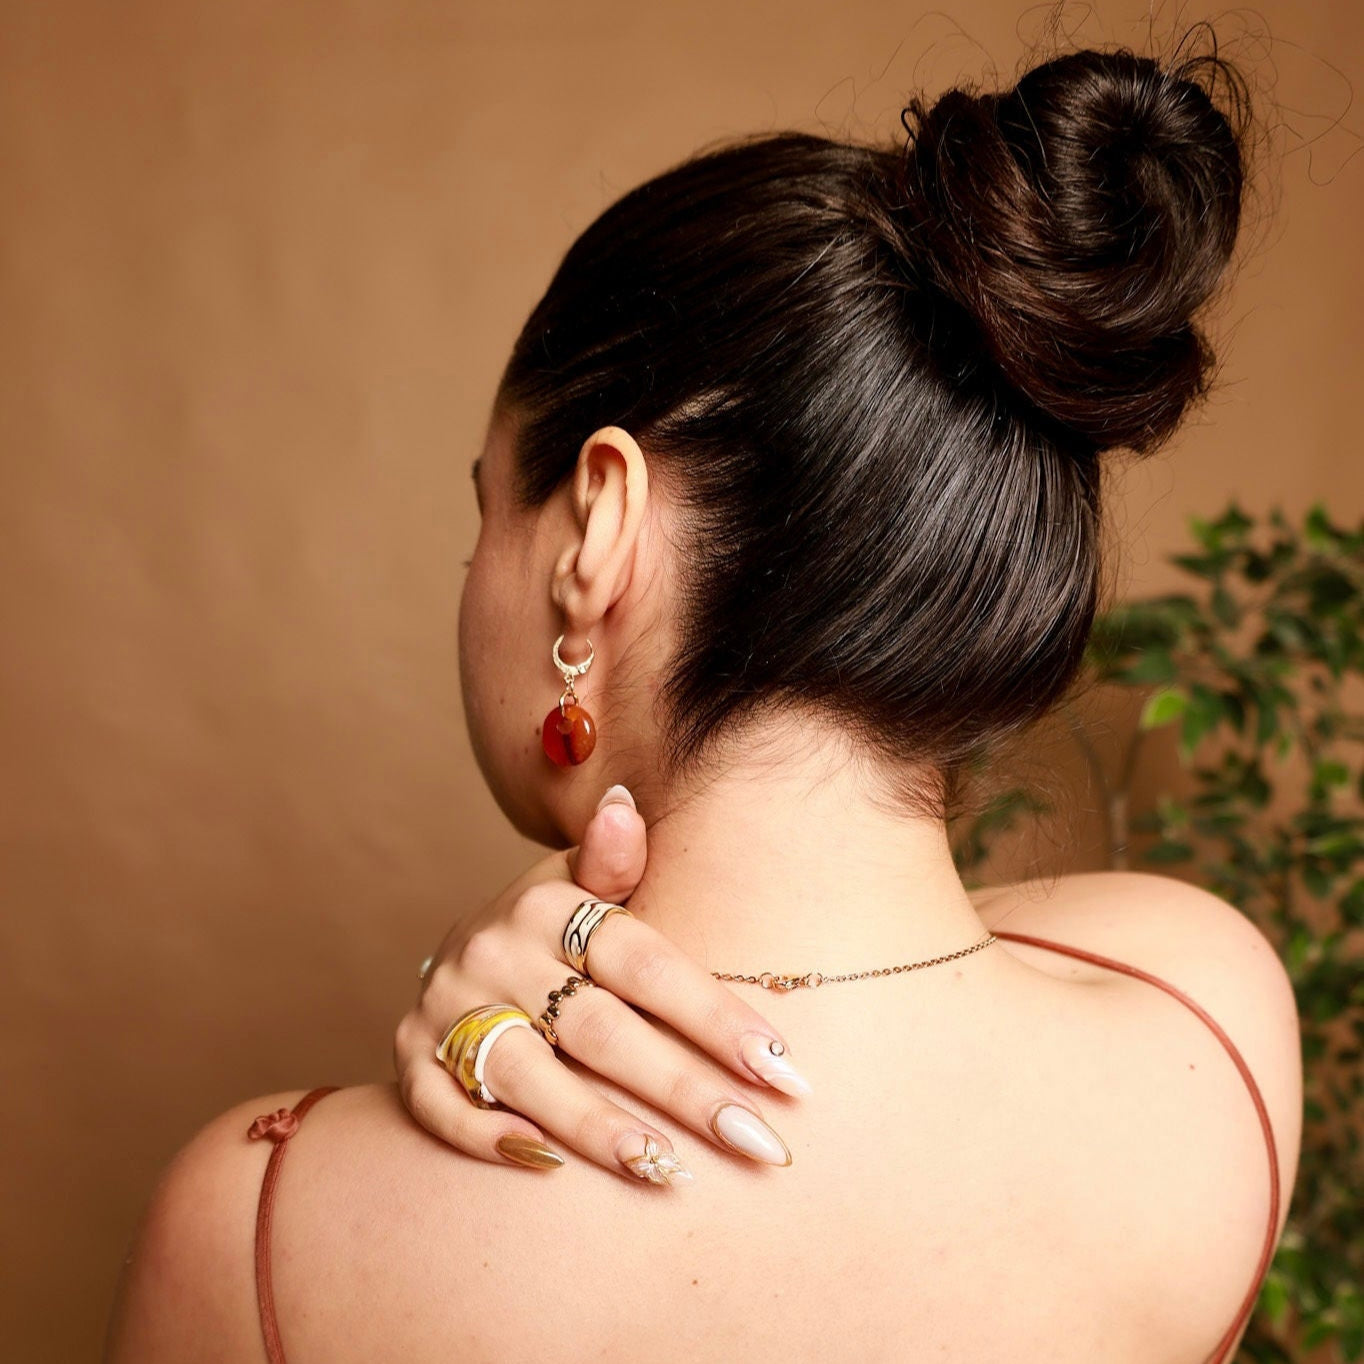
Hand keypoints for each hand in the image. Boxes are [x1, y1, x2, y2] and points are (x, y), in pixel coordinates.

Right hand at [394, 785, 809, 1182]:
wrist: (458, 951)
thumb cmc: (553, 930)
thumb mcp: (581, 884)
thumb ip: (611, 861)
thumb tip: (624, 807)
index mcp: (549, 905)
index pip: (645, 963)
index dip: (714, 1015)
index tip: (781, 1067)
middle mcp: (494, 951)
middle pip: (600, 1028)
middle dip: (684, 1089)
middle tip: (757, 1141)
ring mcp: (447, 1006)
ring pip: (524, 1073)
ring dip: (597, 1124)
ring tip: (669, 1169)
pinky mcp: (409, 1057)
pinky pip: (442, 1106)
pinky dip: (492, 1138)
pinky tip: (552, 1171)